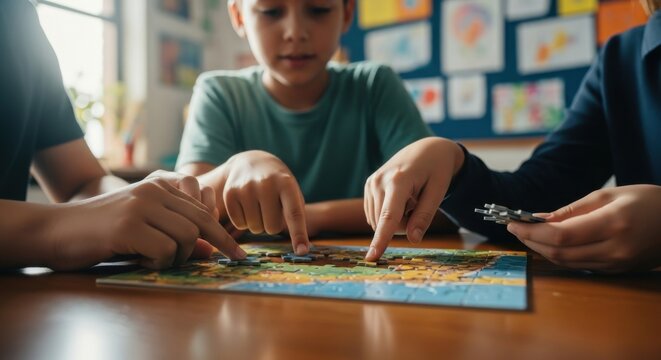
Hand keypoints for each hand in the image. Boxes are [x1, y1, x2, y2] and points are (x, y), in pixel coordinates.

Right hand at [46, 173, 245, 269]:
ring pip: (188, 238)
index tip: (238, 253)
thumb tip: (210, 250)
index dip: (223, 234)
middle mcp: (154, 191)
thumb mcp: (145, 229)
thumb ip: (176, 233)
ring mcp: (141, 206)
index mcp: (159, 186)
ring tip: (155, 259)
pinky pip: (165, 252)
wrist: (55, 230)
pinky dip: (158, 265)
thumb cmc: (102, 231)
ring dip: (177, 258)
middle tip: (233, 262)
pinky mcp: (128, 226)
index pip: (204, 210)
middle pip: (202, 222)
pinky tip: (140, 261)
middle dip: (220, 246)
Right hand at [219, 151, 309, 254]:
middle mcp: (266, 184)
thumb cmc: (277, 184)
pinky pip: (239, 224)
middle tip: (270, 210)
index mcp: (286, 184)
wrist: (251, 162)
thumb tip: (301, 249)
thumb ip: (296, 215)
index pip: (294, 214)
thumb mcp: (291, 191)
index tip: (302, 252)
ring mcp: (246, 188)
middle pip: (271, 228)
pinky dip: (244, 221)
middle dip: (272, 225)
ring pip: (254, 228)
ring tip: (258, 205)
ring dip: (258, 223)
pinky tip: (246, 206)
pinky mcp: (230, 193)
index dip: (298, 234)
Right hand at [364, 138, 463, 260]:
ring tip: (410, 199)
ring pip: (379, 221)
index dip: (381, 239)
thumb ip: (425, 216)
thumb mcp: (438, 191)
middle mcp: (379, 181)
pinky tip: (400, 198)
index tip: (372, 257)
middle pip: (387, 223)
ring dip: (396, 220)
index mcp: (398, 181)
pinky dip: (389, 214)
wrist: (426, 149)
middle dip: (404, 224)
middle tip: (419, 204)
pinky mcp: (368, 186)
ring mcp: (371, 183)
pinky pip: (376, 214)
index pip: (388, 216)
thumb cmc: (436, 170)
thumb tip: (413, 240)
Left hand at [507, 185, 660, 272]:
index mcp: (613, 224)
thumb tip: (539, 219)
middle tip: (514, 228)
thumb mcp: (609, 194)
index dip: (531, 231)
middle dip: (531, 241)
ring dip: (541, 250)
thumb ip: (572, 209)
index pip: (560, 235)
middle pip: (559, 252)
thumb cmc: (648, 201)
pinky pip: (579, 266)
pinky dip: (559, 256)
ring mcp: (617, 265)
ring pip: (566, 262)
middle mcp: (615, 249)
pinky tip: (548, 244)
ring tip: (526, 235)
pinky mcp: (617, 272)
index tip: (512, 222)